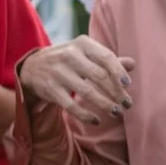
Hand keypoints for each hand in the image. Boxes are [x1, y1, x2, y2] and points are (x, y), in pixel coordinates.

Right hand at [18, 37, 133, 126]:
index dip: (119, 72)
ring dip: (105, 105)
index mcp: (82, 43)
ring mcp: (58, 72)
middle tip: (127, 104)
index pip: (106, 57)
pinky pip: (71, 106)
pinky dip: (86, 115)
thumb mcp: (85, 53)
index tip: (128, 85)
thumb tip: (133, 64)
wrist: (32, 67)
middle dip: (116, 92)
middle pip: (98, 76)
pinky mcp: (50, 89)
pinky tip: (97, 120)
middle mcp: (69, 55)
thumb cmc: (68, 60)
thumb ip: (108, 60)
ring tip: (117, 113)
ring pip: (86, 92)